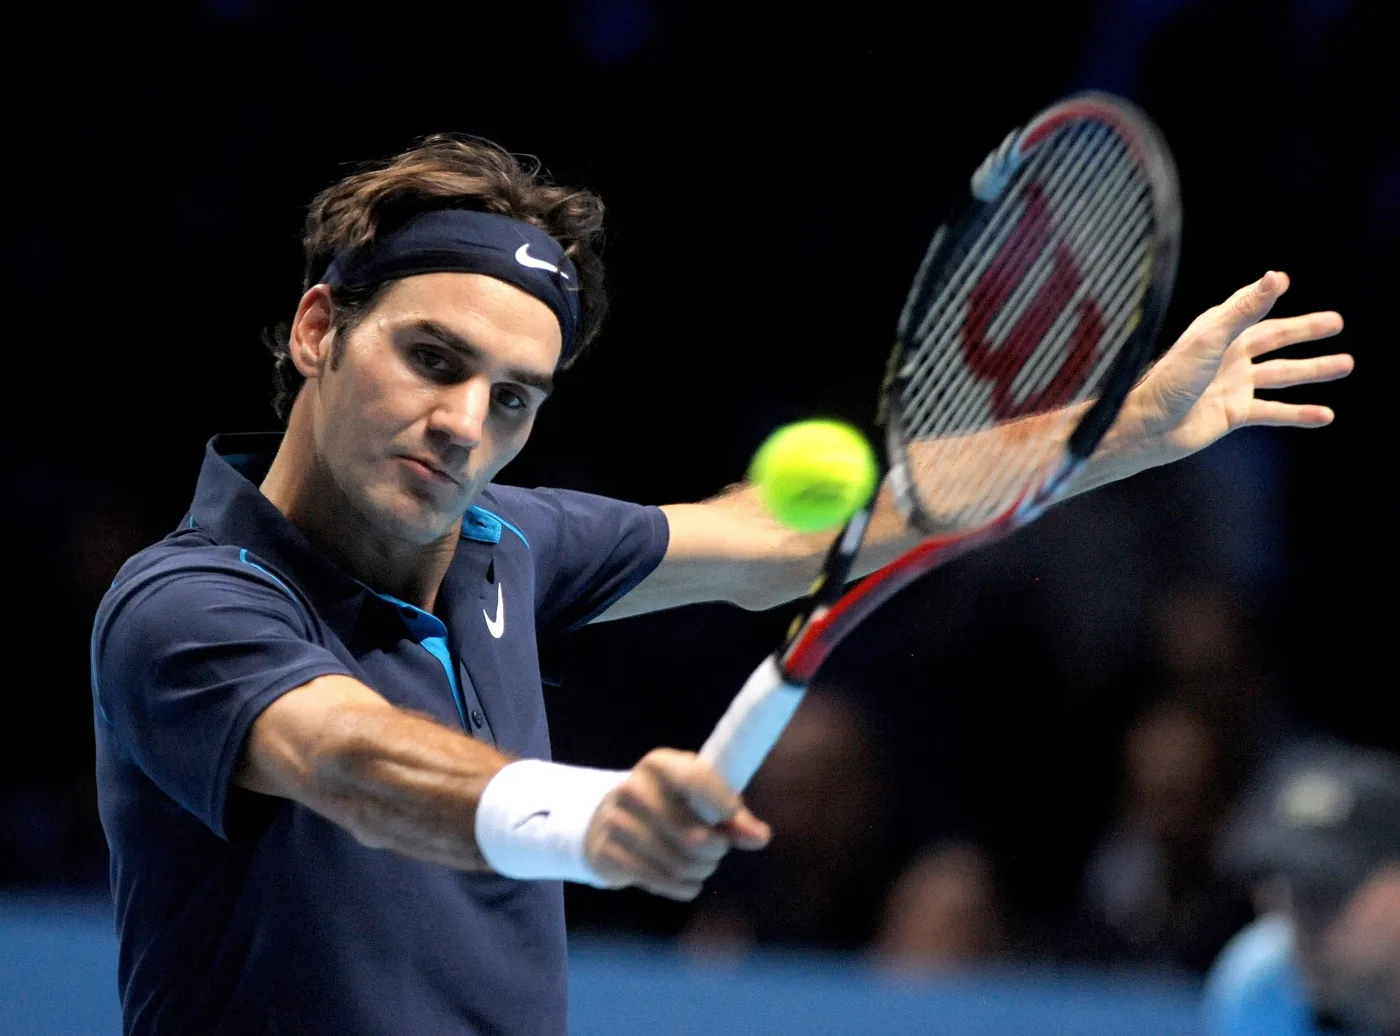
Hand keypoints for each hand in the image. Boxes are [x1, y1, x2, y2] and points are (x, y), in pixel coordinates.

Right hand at [585, 748, 770, 900]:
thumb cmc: (669, 807)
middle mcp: (633, 788)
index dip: (722, 804)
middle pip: (694, 836)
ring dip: (700, 871)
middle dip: (716, 850)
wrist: (609, 822)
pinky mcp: (606, 853)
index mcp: (659, 764)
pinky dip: (682, 887)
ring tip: (700, 866)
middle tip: (717, 851)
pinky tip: (686, 882)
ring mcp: (616, 821)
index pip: (696, 779)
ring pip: (679, 863)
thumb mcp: (699, 801)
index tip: (733, 818)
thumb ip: (733, 817)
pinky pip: (660, 881)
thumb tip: (760, 837)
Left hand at [1118, 271, 1351, 468]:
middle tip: (1337, 323)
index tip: (1283, 280)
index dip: (1266, 293)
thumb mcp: (1212, 339)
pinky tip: (1325, 415)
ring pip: (1282, 374)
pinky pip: (1274, 411)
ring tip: (1346, 364)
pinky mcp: (1234, 412)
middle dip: (1305, 331)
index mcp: (1218, 331)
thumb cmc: (1172, 379)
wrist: (1149, 427)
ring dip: (1313, 369)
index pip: (1248, 305)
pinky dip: (1299, 413)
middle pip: (1274, 338)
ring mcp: (1232, 384)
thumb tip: (1277, 277)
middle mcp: (1227, 355)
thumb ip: (1246, 309)